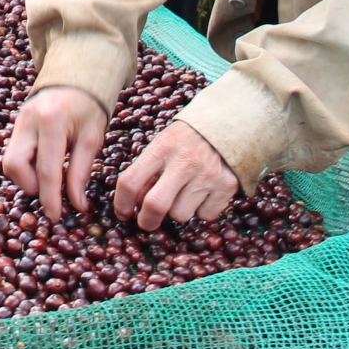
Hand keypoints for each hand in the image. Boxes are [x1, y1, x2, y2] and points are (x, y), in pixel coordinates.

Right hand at [2, 86, 107, 221]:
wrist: (76, 76)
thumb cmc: (89, 107)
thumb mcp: (92, 138)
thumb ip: (81, 171)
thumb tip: (77, 205)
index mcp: (52, 122)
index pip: (46, 170)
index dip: (49, 198)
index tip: (55, 217)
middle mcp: (28, 120)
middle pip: (15, 165)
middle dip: (30, 186)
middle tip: (50, 192)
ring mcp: (18, 121)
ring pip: (9, 162)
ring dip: (26, 177)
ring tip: (49, 177)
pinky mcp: (15, 124)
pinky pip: (12, 153)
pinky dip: (26, 167)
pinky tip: (43, 165)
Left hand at [115, 120, 239, 230]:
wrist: (226, 126)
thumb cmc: (185, 140)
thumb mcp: (162, 145)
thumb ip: (147, 172)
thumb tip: (133, 205)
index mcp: (162, 148)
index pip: (130, 181)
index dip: (121, 203)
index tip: (122, 213)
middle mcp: (184, 161)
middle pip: (156, 205)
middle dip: (147, 221)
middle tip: (146, 222)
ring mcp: (207, 175)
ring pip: (180, 214)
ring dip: (177, 211)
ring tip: (183, 194)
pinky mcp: (226, 186)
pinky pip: (205, 215)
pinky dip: (201, 211)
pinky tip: (203, 194)